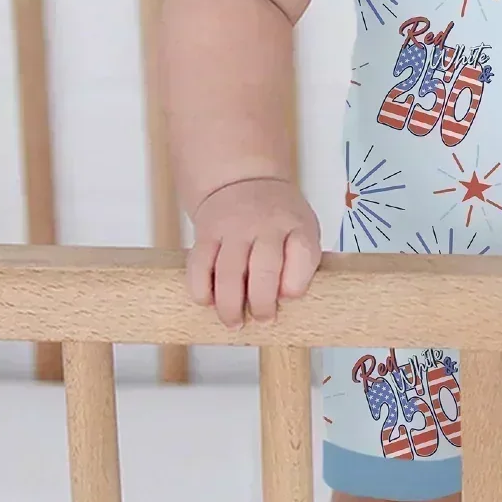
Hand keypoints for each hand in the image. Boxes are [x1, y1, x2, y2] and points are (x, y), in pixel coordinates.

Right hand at [185, 176, 322, 327]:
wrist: (243, 180)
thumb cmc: (278, 219)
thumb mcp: (303, 229)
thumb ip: (300, 262)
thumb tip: (283, 300)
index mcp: (297, 225)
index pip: (303, 254)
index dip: (296, 284)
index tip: (289, 298)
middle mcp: (266, 224)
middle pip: (264, 269)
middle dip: (262, 303)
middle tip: (263, 320)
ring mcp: (233, 227)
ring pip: (228, 272)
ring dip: (230, 305)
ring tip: (234, 322)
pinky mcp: (205, 233)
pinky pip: (198, 266)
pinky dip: (201, 290)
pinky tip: (208, 301)